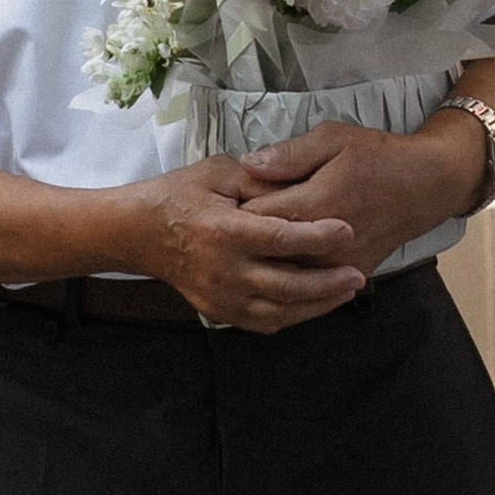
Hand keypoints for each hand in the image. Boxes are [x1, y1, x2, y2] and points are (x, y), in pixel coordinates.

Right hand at [126, 154, 366, 331]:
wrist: (136, 232)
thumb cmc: (178, 195)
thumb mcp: (216, 172)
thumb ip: (259, 179)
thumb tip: (299, 184)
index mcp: (225, 230)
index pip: (282, 238)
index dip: (318, 236)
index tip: (346, 230)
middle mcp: (224, 269)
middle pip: (288, 284)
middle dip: (328, 282)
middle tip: (357, 275)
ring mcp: (220, 295)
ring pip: (280, 310)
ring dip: (317, 305)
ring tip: (344, 291)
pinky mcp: (218, 310)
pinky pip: (263, 322)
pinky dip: (292, 316)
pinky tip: (313, 304)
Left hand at [236, 112, 487, 281]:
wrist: (428, 185)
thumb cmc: (379, 156)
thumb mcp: (332, 139)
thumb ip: (288, 155)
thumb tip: (248, 164)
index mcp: (316, 205)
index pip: (254, 216)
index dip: (237, 206)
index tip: (232, 196)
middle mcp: (326, 244)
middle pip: (265, 250)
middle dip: (249, 235)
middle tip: (242, 218)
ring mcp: (340, 265)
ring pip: (285, 271)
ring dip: (270, 255)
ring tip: (263, 234)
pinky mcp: (352, 275)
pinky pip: (310, 280)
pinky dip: (294, 267)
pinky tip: (288, 250)